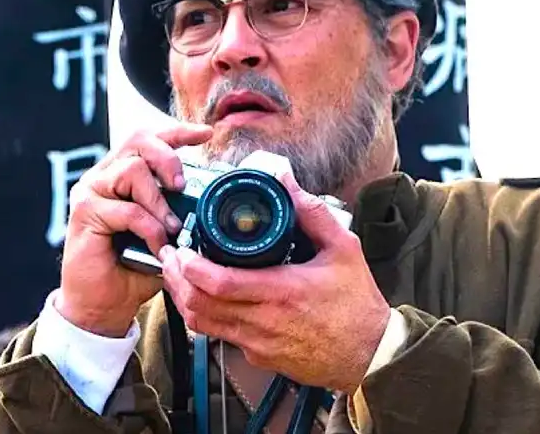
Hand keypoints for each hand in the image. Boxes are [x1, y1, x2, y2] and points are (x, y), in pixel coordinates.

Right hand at [56, 123, 213, 337]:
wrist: (103, 304)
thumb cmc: (134, 267)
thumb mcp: (165, 232)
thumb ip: (179, 210)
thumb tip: (211, 197)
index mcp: (122, 173)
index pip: (149, 138)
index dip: (178, 132)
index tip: (206, 134)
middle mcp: (103, 175)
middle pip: (138, 140)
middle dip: (168, 157)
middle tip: (181, 186)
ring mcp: (91, 191)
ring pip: (132, 171)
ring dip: (159, 201)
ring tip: (171, 227)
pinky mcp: (84, 212)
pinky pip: (128, 209)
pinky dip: (150, 227)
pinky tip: (157, 244)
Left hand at [159, 173, 390, 392]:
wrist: (370, 355)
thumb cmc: (357, 305)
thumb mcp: (343, 249)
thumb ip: (312, 213)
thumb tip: (286, 182)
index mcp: (282, 292)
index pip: (220, 284)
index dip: (190, 268)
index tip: (181, 249)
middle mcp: (264, 322)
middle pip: (199, 306)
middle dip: (175, 279)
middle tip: (169, 256)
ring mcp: (258, 344)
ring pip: (202, 325)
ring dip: (184, 298)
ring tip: (179, 274)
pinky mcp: (259, 357)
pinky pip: (220, 336)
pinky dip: (206, 315)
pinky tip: (207, 297)